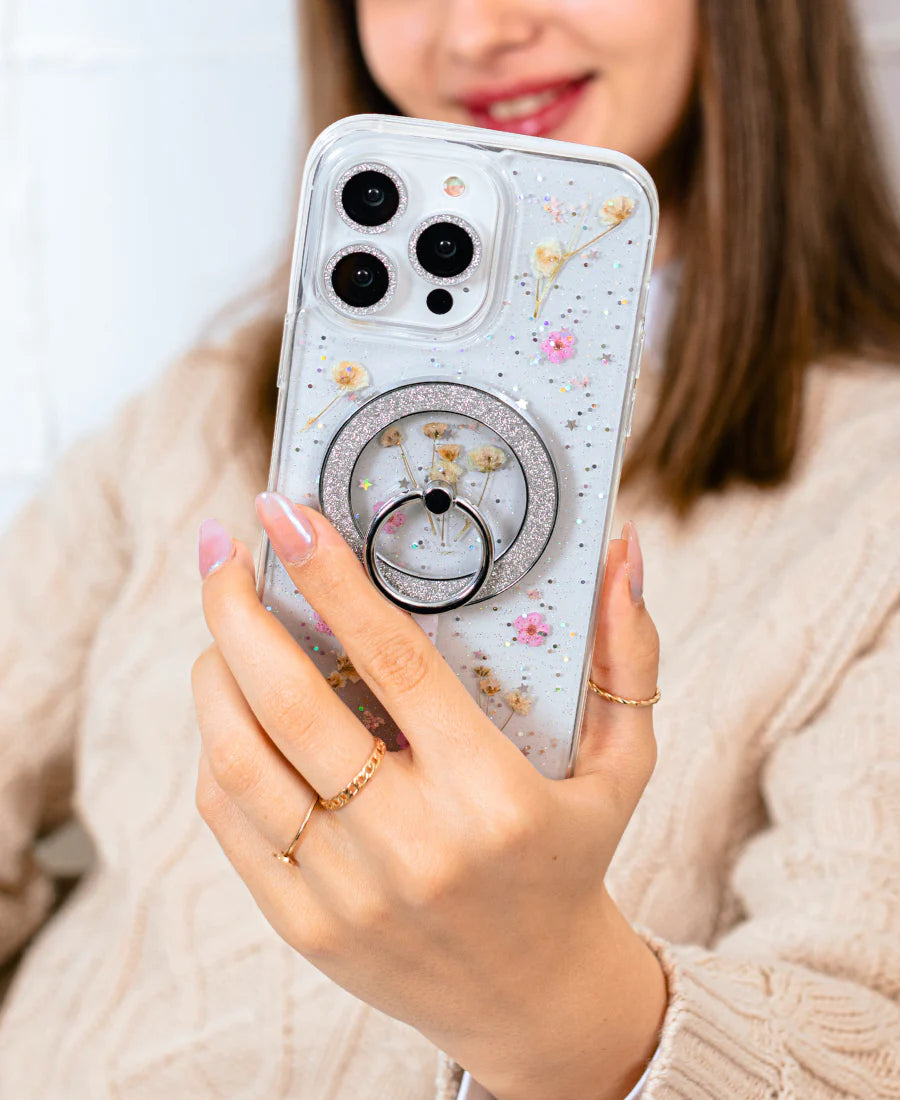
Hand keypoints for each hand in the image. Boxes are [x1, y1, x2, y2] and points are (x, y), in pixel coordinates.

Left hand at [191, 491, 665, 1099]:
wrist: (535, 1001)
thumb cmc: (573, 861)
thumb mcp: (623, 765)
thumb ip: (627, 656)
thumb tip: (625, 552)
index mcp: (493, 796)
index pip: (394, 660)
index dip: (333, 577)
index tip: (289, 513)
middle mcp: (413, 844)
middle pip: (292, 704)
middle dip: (238, 610)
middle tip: (222, 550)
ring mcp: (349, 891)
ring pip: (240, 760)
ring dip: (214, 674)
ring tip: (220, 625)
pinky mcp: (305, 926)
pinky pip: (231, 821)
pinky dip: (215, 749)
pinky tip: (228, 708)